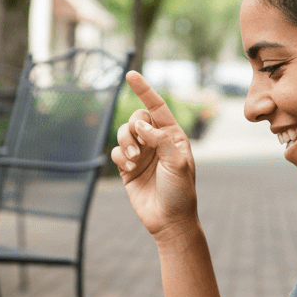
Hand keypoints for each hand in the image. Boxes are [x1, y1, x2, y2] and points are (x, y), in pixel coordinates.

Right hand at [111, 71, 198, 240]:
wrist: (169, 221)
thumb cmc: (180, 192)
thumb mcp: (177, 163)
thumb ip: (161, 140)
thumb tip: (141, 124)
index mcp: (173, 136)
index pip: (157, 107)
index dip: (144, 90)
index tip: (130, 74)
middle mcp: (156, 142)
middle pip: (136, 118)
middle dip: (133, 128)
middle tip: (139, 148)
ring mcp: (141, 154)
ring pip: (123, 134)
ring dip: (125, 143)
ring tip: (133, 161)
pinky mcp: (127, 168)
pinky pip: (116, 152)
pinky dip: (119, 157)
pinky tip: (129, 169)